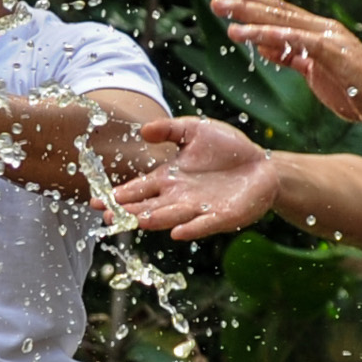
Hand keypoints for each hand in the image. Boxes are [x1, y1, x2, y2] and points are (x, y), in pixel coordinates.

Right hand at [113, 116, 279, 237]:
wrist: (262, 166)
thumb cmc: (228, 149)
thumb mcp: (196, 130)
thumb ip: (170, 129)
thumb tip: (143, 130)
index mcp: (170, 178)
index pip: (139, 188)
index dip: (120, 195)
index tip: (98, 200)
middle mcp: (180, 197)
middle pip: (149, 206)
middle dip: (129, 211)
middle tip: (107, 216)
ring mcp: (200, 209)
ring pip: (171, 216)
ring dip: (154, 220)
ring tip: (135, 221)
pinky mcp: (222, 217)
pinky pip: (204, 224)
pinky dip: (191, 228)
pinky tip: (177, 233)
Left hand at [212, 0, 361, 128]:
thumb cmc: (354, 88)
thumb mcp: (313, 71)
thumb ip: (289, 56)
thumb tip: (262, 46)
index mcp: (316, 32)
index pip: (278, 14)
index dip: (251, 6)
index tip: (226, 1)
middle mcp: (320, 29)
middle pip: (276, 12)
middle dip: (244, 5)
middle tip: (216, 1)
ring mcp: (327, 37)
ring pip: (282, 21)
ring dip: (250, 16)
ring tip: (225, 12)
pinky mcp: (332, 52)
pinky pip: (296, 40)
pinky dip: (270, 36)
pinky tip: (249, 34)